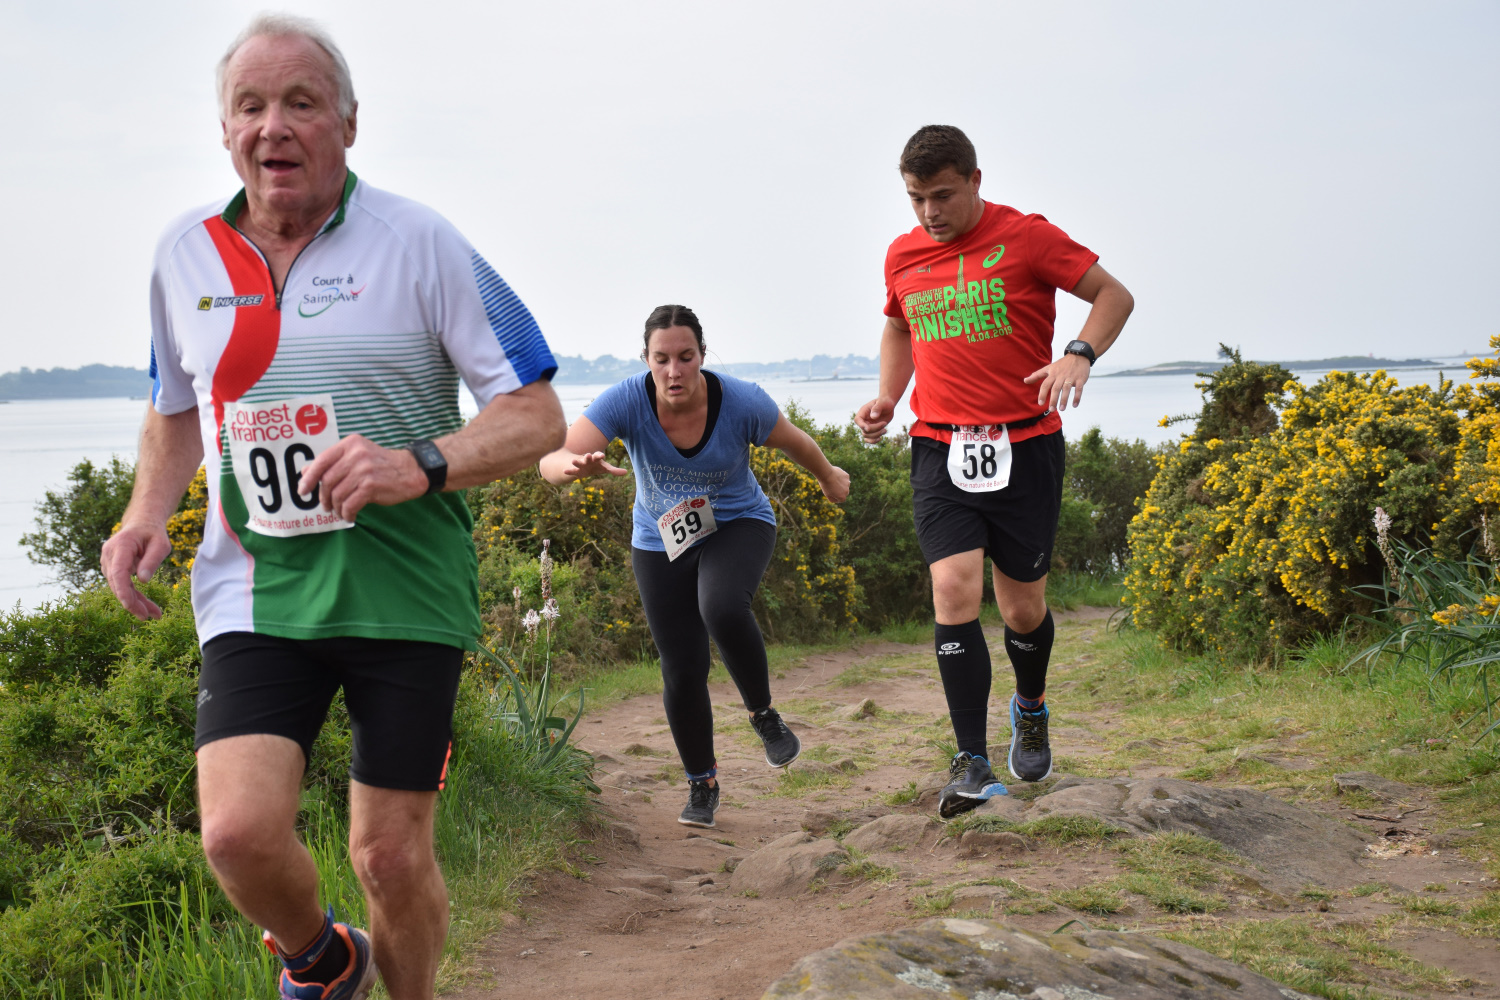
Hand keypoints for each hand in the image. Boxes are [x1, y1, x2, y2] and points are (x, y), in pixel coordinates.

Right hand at [100, 523, 171, 619]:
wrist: (141, 524)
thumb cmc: (153, 533)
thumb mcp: (161, 545)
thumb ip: (152, 561)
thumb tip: (143, 581)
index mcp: (121, 546)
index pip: (118, 572)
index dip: (122, 590)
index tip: (129, 605)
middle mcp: (109, 555)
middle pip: (117, 583)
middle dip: (132, 602)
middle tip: (150, 616)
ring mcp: (108, 562)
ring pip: (119, 587)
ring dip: (135, 602)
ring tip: (155, 614)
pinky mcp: (112, 568)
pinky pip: (121, 585)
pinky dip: (133, 596)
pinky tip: (146, 607)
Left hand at [297, 434, 427, 521]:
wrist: (411, 471)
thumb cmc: (381, 465)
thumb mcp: (356, 457)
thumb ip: (332, 463)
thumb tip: (304, 471)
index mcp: (350, 444)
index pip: (322, 461)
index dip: (309, 478)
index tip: (302, 491)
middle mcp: (356, 454)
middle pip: (328, 480)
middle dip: (324, 497)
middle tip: (326, 506)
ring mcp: (364, 470)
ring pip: (337, 494)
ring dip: (336, 507)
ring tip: (340, 512)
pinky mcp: (371, 486)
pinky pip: (350, 504)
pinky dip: (347, 513)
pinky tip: (350, 516)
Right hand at [568, 451, 627, 479]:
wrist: (584, 467)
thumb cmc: (596, 466)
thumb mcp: (605, 468)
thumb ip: (614, 470)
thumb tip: (626, 472)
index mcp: (596, 459)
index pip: (598, 456)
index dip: (600, 455)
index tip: (602, 455)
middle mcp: (588, 460)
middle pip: (588, 458)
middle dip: (588, 457)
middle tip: (588, 455)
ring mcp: (581, 464)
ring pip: (578, 462)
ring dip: (576, 461)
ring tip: (573, 460)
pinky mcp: (576, 470)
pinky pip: (572, 471)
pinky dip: (568, 471)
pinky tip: (564, 471)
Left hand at [818, 466, 850, 502]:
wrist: (826, 474)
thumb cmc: (826, 485)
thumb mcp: (827, 495)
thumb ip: (833, 499)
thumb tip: (837, 499)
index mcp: (842, 497)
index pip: (841, 499)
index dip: (836, 497)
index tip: (831, 493)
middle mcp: (847, 491)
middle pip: (844, 492)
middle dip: (840, 490)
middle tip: (832, 486)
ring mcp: (848, 483)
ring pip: (845, 485)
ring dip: (841, 484)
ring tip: (833, 480)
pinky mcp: (847, 476)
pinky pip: (844, 478)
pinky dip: (841, 478)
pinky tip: (835, 476)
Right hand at [854, 396, 895, 443]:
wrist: (888, 405)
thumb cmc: (884, 402)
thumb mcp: (882, 403)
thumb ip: (877, 408)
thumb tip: (873, 417)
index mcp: (863, 412)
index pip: (857, 420)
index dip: (861, 425)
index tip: (869, 428)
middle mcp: (864, 420)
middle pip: (864, 430)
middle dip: (875, 429)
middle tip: (884, 423)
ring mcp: (867, 426)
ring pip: (867, 436)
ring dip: (876, 435)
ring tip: (885, 430)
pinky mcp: (873, 430)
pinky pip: (869, 439)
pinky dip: (873, 441)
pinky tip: (880, 438)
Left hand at [1023, 353, 1091, 411]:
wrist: (1078, 356)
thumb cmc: (1062, 364)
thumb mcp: (1048, 368)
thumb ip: (1037, 375)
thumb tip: (1025, 380)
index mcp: (1052, 374)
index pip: (1045, 384)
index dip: (1042, 394)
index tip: (1040, 403)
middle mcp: (1061, 376)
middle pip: (1056, 388)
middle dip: (1053, 399)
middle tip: (1051, 409)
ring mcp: (1071, 377)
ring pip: (1067, 389)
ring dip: (1064, 399)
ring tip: (1061, 409)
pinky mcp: (1080, 379)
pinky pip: (1079, 389)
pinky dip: (1077, 397)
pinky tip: (1074, 405)